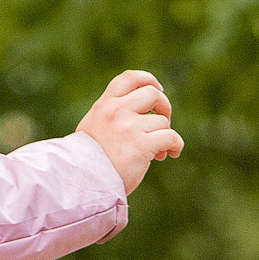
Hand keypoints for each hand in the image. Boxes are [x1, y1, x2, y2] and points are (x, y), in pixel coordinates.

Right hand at [77, 70, 181, 193]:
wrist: (82, 181)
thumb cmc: (89, 161)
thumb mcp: (93, 127)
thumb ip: (111, 116)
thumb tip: (141, 116)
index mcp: (105, 105)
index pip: (129, 78)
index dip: (148, 79)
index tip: (157, 88)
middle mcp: (117, 111)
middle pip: (153, 94)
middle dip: (164, 107)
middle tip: (163, 124)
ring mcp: (129, 127)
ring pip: (163, 121)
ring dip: (166, 135)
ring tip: (158, 152)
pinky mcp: (141, 145)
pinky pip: (171, 137)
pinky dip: (176, 145)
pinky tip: (171, 154)